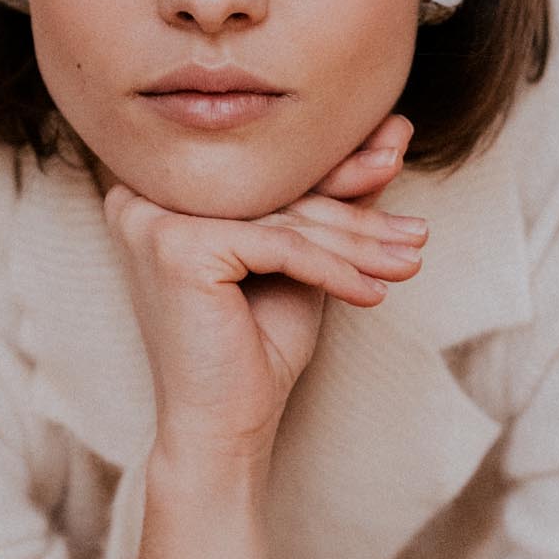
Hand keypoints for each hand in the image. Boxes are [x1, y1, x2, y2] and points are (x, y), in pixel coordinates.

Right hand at [102, 111, 428, 461]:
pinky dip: (334, 272)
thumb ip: (332, 197)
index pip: (266, 176)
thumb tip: (395, 131)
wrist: (223, 427)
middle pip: (276, 195)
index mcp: (159, 191)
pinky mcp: (176, 244)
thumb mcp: (299, 260)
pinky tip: (374, 294)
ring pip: (283, 220)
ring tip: (410, 262)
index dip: (338, 171)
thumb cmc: (254, 348)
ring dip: (359, 245)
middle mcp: (141, 196)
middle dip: (357, 212)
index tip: (398, 155)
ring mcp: (152, 217)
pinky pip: (279, 246)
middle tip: (417, 229)